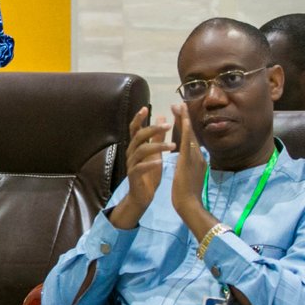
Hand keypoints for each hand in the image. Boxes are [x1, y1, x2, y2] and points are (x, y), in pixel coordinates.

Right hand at [110, 107, 173, 228]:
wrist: (141, 195)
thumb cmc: (149, 173)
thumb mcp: (155, 152)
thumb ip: (158, 136)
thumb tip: (162, 116)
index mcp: (136, 146)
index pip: (135, 128)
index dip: (138, 118)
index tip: (146, 108)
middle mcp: (131, 152)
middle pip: (139, 136)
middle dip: (153, 129)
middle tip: (169, 125)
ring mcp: (131, 164)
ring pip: (141, 151)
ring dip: (157, 146)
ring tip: (173, 146)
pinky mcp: (134, 176)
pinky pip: (140, 167)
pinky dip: (150, 164)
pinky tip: (159, 162)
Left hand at [170, 103, 206, 218]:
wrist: (190, 205)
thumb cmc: (187, 193)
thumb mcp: (188, 175)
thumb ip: (189, 165)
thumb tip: (187, 158)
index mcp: (197, 159)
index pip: (190, 139)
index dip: (185, 126)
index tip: (180, 114)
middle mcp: (198, 156)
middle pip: (191, 133)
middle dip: (185, 118)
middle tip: (180, 104)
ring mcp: (195, 157)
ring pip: (190, 134)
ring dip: (184, 120)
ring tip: (179, 106)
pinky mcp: (190, 161)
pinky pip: (188, 142)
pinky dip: (185, 130)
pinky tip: (183, 120)